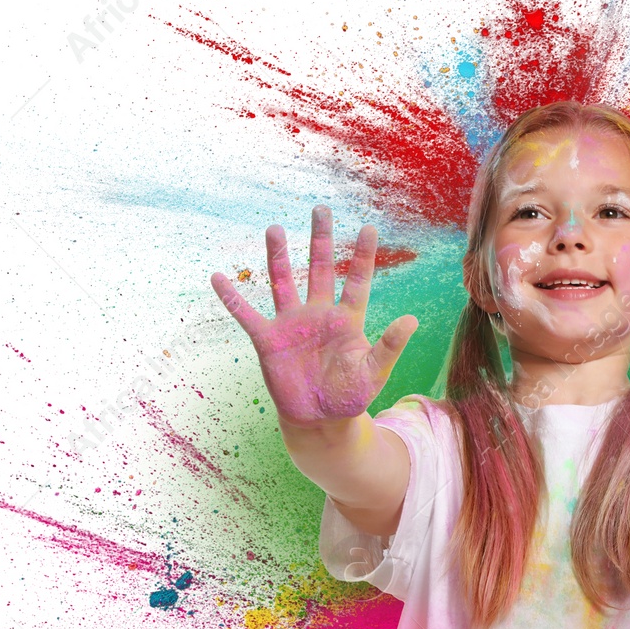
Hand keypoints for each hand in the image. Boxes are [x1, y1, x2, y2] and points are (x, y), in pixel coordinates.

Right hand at [211, 206, 416, 424]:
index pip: (357, 281)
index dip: (363, 255)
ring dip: (279, 257)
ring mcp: (292, 325)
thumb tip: (412, 320)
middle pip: (320, 269)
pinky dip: (232, 297)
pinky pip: (246, 315)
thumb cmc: (350, 395)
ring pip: (284, 282)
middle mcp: (318, 314)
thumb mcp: (373, 371)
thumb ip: (389, 345)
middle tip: (320, 209)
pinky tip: (218, 277)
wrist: (319, 419)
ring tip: (274, 228)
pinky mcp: (268, 340)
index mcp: (347, 320)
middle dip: (320, 240)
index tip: (369, 227)